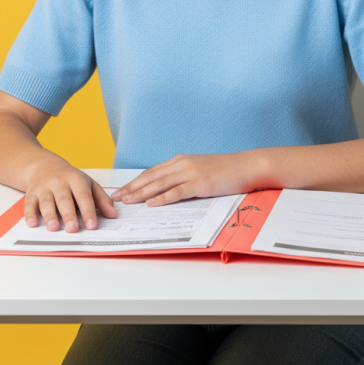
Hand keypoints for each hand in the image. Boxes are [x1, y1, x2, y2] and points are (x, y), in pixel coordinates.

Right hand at [23, 152, 117, 231]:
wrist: (44, 165)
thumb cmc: (69, 178)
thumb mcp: (88, 184)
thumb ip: (101, 199)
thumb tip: (113, 215)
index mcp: (76, 180)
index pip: (83, 196)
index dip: (88, 211)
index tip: (92, 226)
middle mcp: (59, 182)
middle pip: (64, 199)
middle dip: (69, 214)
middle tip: (73, 229)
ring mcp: (44, 188)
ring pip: (46, 202)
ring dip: (49, 215)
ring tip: (54, 228)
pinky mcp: (31, 194)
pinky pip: (29, 204)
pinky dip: (30, 214)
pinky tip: (33, 223)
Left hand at [110, 152, 262, 206]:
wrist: (247, 166)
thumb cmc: (226, 170)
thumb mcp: (200, 169)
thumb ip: (184, 176)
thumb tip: (168, 189)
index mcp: (180, 161)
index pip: (152, 172)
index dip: (135, 182)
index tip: (122, 190)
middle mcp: (182, 164)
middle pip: (151, 177)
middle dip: (132, 188)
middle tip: (117, 198)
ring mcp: (191, 173)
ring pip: (160, 184)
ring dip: (142, 193)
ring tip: (128, 201)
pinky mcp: (200, 183)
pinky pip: (177, 192)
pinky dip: (163, 198)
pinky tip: (152, 203)